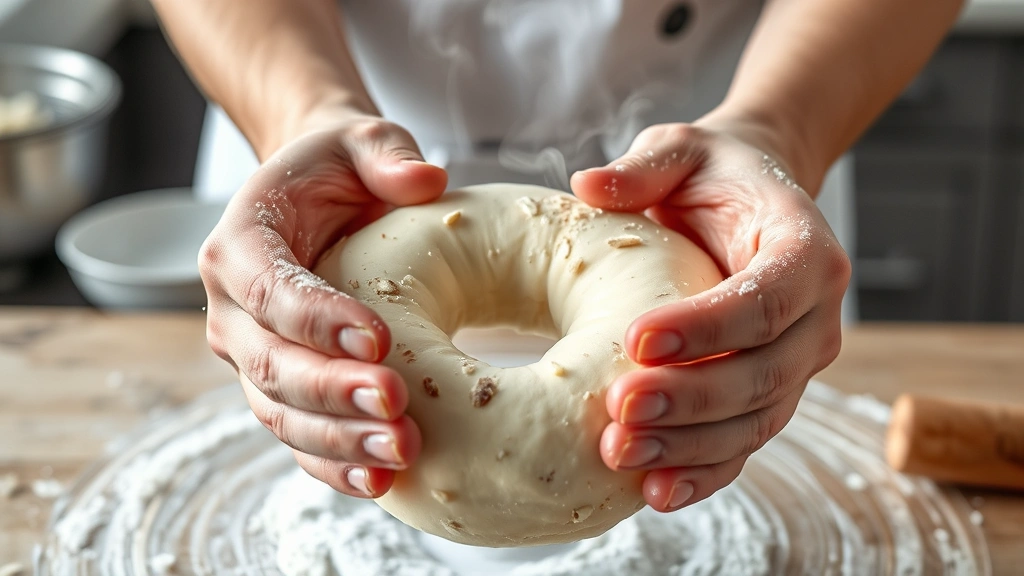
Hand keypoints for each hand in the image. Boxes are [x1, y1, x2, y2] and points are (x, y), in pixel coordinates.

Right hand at [200, 110, 446, 497]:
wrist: (320, 205)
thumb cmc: (340, 172)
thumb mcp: (362, 142)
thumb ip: (386, 151)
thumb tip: (426, 179)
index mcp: (240, 245)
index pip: (269, 288)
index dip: (316, 317)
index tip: (377, 337)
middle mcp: (233, 311)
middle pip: (270, 364)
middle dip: (332, 391)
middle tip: (396, 404)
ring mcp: (253, 360)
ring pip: (282, 413)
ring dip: (340, 440)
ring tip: (402, 453)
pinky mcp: (281, 393)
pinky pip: (300, 439)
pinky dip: (335, 465)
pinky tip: (382, 482)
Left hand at [571, 122, 850, 511]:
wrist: (748, 206)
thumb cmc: (714, 176)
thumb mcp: (681, 151)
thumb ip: (644, 166)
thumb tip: (586, 186)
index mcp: (805, 250)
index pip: (767, 298)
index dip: (707, 326)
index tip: (636, 339)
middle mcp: (816, 317)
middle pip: (763, 373)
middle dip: (690, 399)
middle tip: (619, 409)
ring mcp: (797, 365)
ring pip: (754, 421)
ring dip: (688, 446)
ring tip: (618, 454)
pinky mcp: (770, 397)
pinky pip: (742, 445)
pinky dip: (701, 472)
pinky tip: (652, 491)